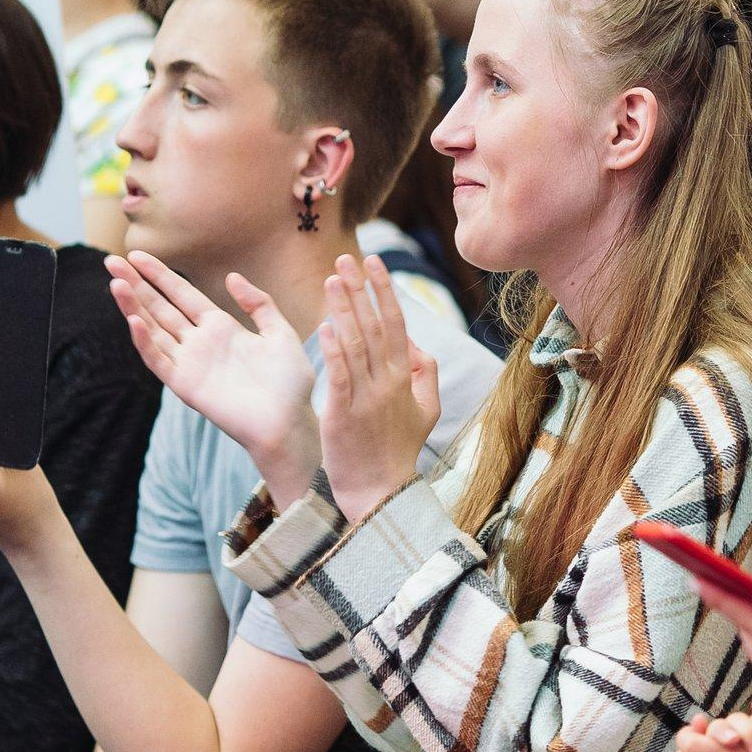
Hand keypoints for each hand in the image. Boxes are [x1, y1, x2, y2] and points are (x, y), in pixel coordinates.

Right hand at [108, 251, 318, 493]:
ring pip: (153, 330)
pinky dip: (145, 342)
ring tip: (116, 282)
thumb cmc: (289, 384)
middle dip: (136, 285)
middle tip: (111, 261)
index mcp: (221, 328)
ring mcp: (190, 364)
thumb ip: (258, 304)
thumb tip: (231, 276)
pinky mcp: (186, 386)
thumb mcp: (279, 333)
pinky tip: (134, 320)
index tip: (137, 255)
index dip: (160, 275)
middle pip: (160, 307)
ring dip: (134, 308)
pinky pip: (160, 361)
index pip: (182, 294)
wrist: (288, 422)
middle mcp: (200, 343)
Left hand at [317, 254, 437, 519]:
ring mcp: (366, 397)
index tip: (374, 263)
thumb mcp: (427, 410)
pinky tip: (324, 325)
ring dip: (343, 309)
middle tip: (345, 258)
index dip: (384, 291)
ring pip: (355, 344)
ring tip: (331, 280)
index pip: (395, 323)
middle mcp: (388, 382)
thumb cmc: (400, 450)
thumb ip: (424, 372)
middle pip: (374, 325)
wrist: (382, 492)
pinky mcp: (344, 414)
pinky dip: (333, 349)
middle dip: (360, 289)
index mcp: (406, 377)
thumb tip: (415, 340)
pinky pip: (340, 375)